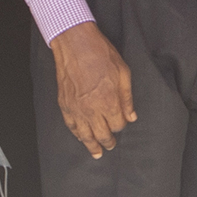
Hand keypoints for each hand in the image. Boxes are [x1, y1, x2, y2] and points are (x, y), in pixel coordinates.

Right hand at [50, 22, 135, 158]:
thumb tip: (131, 116)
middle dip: (108, 142)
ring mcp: (76, 108)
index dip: (121, 125)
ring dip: (91, 145)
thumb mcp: (123, 73)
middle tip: (111, 146)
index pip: (117, 125)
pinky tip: (80, 137)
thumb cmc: (101, 54)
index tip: (122, 121)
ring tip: (97, 153)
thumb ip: (127, 98)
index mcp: (108, 102)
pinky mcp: (65, 104)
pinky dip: (76, 133)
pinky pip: (71, 125)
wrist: (75, 44)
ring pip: (84, 135)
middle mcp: (91, 109)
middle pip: (102, 135)